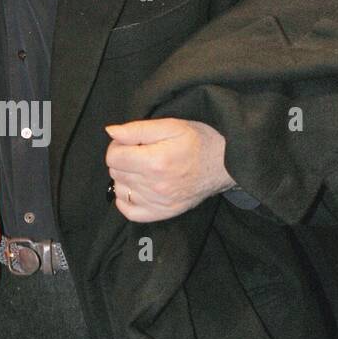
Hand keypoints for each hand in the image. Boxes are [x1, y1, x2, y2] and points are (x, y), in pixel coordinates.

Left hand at [105, 117, 234, 221]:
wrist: (226, 164)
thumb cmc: (200, 141)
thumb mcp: (171, 125)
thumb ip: (137, 129)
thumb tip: (111, 132)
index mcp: (156, 161)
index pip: (113, 157)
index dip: (118, 146)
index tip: (130, 142)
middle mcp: (155, 185)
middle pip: (116, 173)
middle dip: (122, 160)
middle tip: (140, 152)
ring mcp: (159, 202)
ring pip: (121, 191)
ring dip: (125, 178)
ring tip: (142, 169)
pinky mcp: (164, 213)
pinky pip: (130, 212)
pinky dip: (126, 200)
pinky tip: (136, 188)